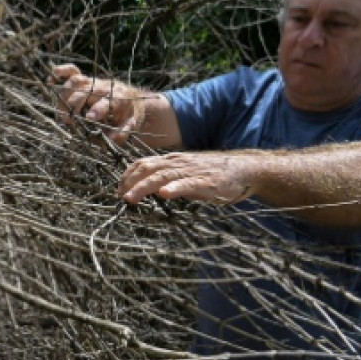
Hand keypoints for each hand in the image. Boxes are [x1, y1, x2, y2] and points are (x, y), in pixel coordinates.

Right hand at [47, 63, 144, 144]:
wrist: (132, 98)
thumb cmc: (127, 115)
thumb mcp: (129, 125)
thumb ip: (122, 132)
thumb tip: (111, 138)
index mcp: (119, 98)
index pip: (107, 102)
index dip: (97, 109)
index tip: (88, 118)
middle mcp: (105, 87)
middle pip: (87, 90)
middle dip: (74, 104)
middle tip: (67, 120)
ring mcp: (94, 82)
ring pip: (76, 81)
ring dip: (65, 94)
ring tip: (61, 111)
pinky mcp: (86, 79)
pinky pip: (72, 71)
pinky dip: (61, 72)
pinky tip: (51, 80)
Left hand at [117, 152, 255, 205]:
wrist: (242, 170)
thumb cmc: (212, 174)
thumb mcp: (185, 172)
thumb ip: (167, 177)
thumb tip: (149, 189)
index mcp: (171, 161)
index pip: (143, 163)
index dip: (128, 176)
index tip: (117, 190)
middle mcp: (178, 163)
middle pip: (147, 168)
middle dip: (130, 183)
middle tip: (119, 197)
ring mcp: (191, 172)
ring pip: (162, 176)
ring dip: (144, 187)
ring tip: (131, 198)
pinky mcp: (205, 182)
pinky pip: (188, 184)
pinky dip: (175, 187)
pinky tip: (165, 193)